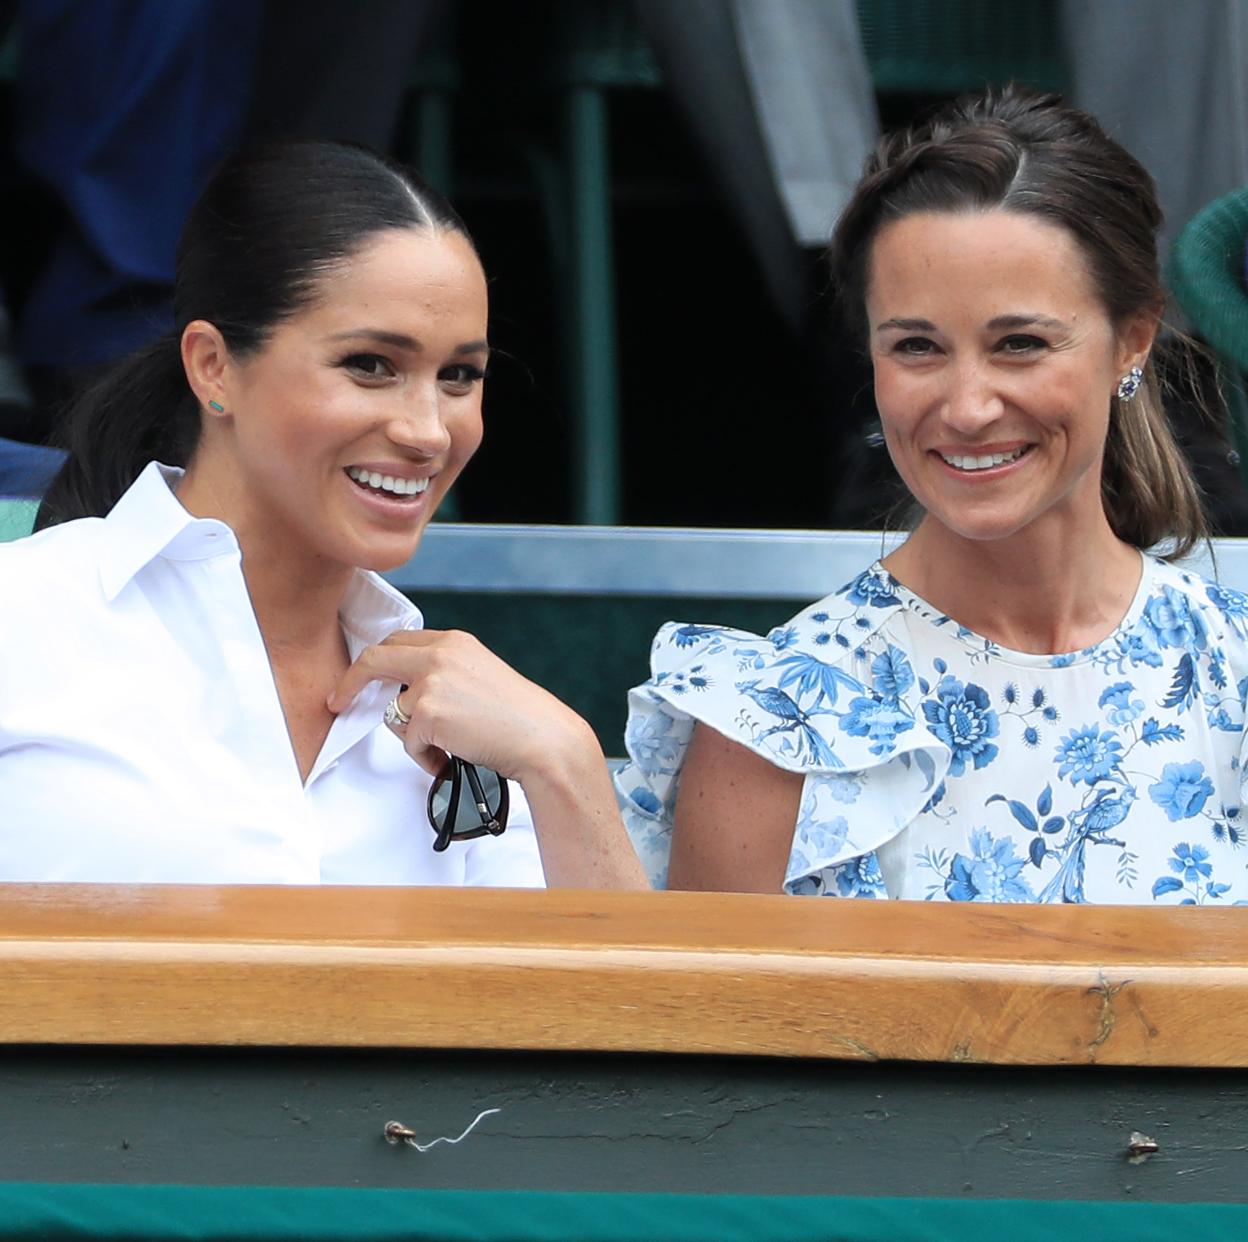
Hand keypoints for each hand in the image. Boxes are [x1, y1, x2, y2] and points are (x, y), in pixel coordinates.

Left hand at [326, 629, 583, 780]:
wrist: (542, 739)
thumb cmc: (518, 717)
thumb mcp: (479, 677)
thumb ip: (444, 673)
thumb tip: (406, 694)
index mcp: (454, 642)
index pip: (400, 641)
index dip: (376, 660)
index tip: (359, 677)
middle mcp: (440, 654)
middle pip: (376, 659)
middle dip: (351, 682)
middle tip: (338, 702)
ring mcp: (432, 682)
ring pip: (394, 714)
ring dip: (413, 737)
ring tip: (448, 747)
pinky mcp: (428, 713)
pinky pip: (410, 743)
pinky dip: (427, 757)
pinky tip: (453, 757)